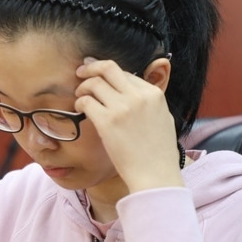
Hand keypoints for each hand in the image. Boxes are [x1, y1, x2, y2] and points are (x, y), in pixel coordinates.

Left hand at [74, 58, 183, 191]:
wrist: (155, 175)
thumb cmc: (158, 152)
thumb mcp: (162, 118)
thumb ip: (148, 102)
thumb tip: (132, 91)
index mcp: (153, 94)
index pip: (124, 72)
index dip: (106, 71)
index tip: (96, 73)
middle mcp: (138, 96)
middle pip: (108, 68)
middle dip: (90, 67)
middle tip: (80, 72)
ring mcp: (122, 108)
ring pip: (94, 83)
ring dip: (82, 87)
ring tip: (79, 96)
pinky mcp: (107, 121)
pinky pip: (85, 102)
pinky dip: (79, 103)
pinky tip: (79, 110)